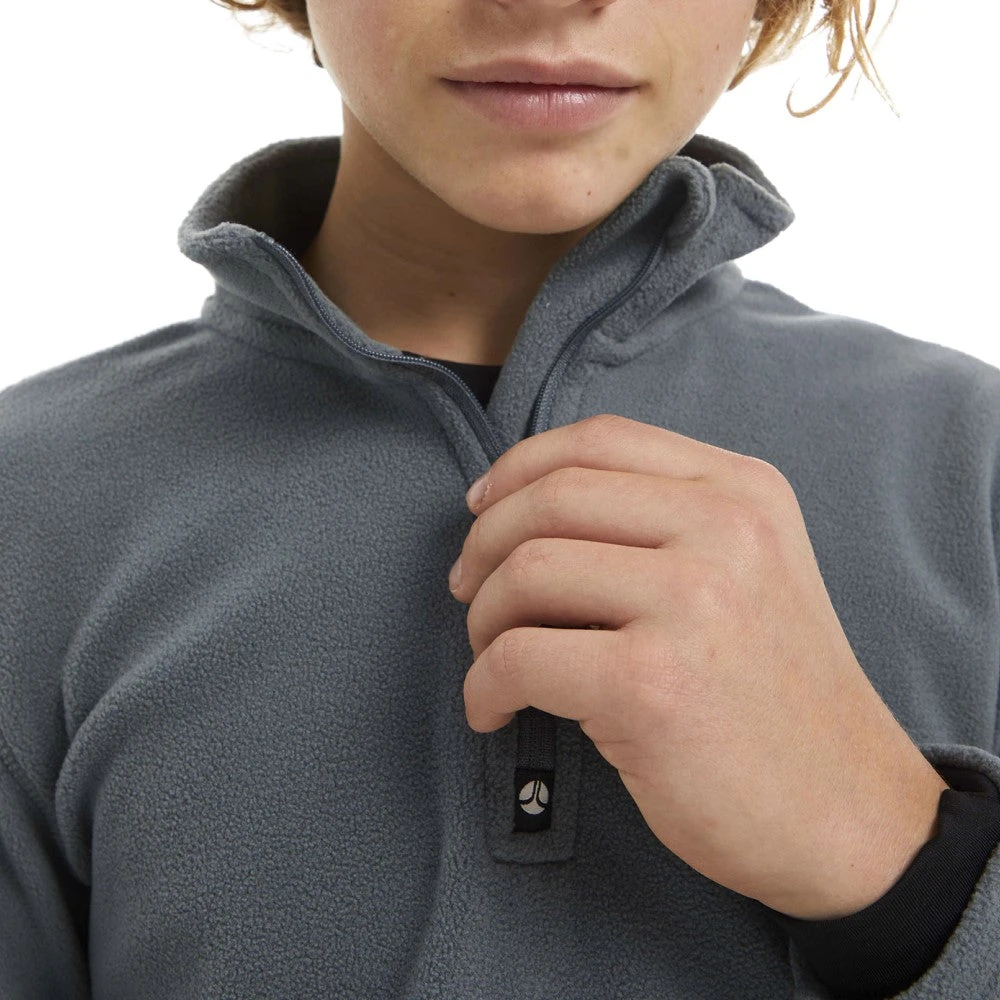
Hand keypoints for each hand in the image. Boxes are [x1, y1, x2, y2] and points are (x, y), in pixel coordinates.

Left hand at [449, 413, 947, 919]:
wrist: (847, 813)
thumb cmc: (774, 695)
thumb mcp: (748, 571)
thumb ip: (659, 522)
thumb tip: (519, 509)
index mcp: (743, 490)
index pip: (600, 439)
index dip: (518, 468)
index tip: (481, 510)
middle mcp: (725, 529)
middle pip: (552, 497)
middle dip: (486, 545)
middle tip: (471, 594)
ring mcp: (693, 601)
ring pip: (527, 570)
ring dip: (484, 618)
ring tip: (492, 656)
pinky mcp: (652, 683)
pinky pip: (519, 657)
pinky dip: (483, 685)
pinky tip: (493, 710)